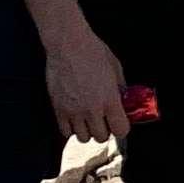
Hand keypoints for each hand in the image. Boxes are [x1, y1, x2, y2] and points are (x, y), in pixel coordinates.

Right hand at [43, 14, 131, 146]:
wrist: (67, 44)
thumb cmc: (92, 51)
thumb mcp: (115, 67)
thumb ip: (120, 87)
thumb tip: (124, 100)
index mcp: (110, 99)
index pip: (120, 130)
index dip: (122, 128)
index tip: (120, 122)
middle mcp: (92, 109)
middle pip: (101, 137)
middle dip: (105, 130)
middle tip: (103, 119)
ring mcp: (74, 111)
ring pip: (83, 138)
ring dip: (87, 130)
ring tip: (88, 118)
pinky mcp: (59, 110)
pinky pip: (65, 132)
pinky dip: (71, 128)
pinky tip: (74, 117)